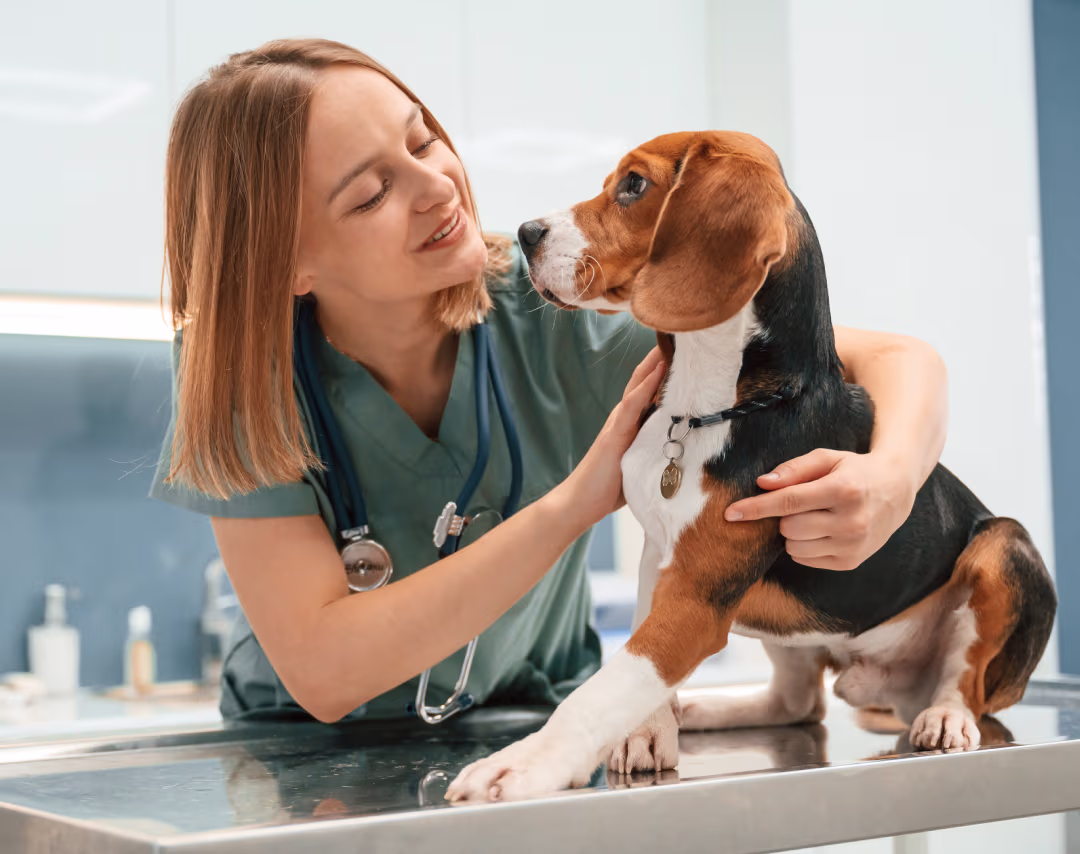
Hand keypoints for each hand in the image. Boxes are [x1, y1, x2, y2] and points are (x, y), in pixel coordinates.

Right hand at [562, 347, 665, 525]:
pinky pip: (633, 404)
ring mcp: (619, 423)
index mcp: (631, 423)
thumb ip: (654, 451)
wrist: (580, 501)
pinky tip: (658, 370)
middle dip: (662, 357)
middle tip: (681, 334)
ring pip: (640, 384)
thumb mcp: (639, 464)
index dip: (665, 371)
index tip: (684, 352)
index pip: (651, 390)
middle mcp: (624, 417)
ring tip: (672, 340)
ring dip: (656, 362)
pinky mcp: (616, 433)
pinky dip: (646, 385)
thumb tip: (682, 454)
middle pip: (645, 379)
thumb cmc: (609, 487)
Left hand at [723, 448, 917, 570]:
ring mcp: (853, 545)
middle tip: (800, 503)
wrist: (896, 491)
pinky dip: (805, 545)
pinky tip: (822, 530)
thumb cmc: (854, 471)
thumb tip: (762, 483)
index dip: (756, 507)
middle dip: (783, 516)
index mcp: (843, 490)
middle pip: (789, 528)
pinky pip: (806, 559)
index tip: (730, 513)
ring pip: (794, 547)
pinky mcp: (851, 562)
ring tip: (814, 516)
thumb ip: (794, 469)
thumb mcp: (827, 458)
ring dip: (793, 533)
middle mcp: (851, 521)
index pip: (788, 502)